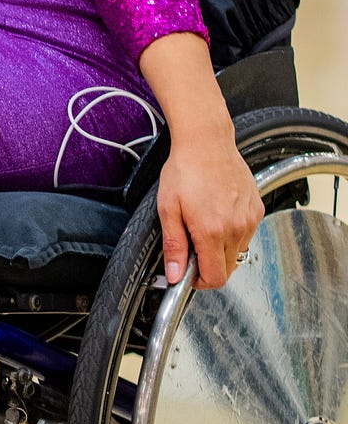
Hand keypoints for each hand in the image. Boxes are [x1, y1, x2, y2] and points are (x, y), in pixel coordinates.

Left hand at [156, 129, 263, 289]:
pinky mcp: (256, 209)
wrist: (206, 142)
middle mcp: (235, 228)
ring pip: (238, 252)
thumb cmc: (185, 170)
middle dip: (209, 265)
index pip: (215, 278)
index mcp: (211, 232)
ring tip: (204, 224)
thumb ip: (174, 245)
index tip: (189, 273)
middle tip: (192, 246)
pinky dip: (233, 232)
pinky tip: (218, 213)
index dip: (199, 281)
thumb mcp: (168, 209)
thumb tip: (174, 275)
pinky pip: (246, 233)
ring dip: (221, 249)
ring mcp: (249, 219)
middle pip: (228, 269)